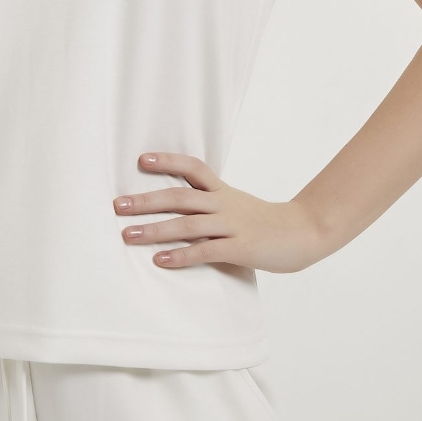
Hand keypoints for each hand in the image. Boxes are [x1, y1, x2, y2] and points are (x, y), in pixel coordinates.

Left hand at [113, 152, 321, 273]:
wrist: (303, 233)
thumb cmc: (265, 222)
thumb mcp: (236, 205)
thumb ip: (210, 203)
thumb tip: (179, 207)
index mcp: (222, 191)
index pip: (193, 168)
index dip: (167, 162)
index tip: (141, 160)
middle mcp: (223, 204)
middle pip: (180, 197)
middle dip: (146, 201)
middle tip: (118, 204)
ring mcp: (231, 225)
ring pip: (187, 224)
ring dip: (154, 230)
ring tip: (127, 235)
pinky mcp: (239, 248)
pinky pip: (205, 250)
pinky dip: (181, 255)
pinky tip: (160, 260)